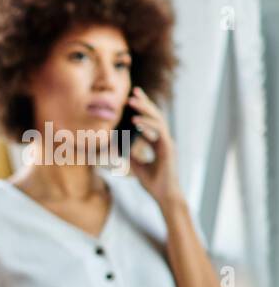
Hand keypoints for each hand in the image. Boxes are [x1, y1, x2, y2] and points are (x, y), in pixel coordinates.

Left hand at [125, 86, 181, 206]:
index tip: (132, 99)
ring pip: (158, 120)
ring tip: (133, 101)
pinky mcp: (168, 149)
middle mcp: (164, 140)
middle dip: (145, 103)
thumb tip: (118, 148)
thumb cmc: (153, 183)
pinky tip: (136, 120)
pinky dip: (147, 125)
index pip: (150, 121)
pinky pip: (158, 133)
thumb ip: (130, 155)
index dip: (142, 110)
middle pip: (155, 116)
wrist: (164, 195)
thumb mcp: (136, 166)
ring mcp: (167, 143)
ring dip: (145, 109)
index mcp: (158, 143)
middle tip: (134, 91)